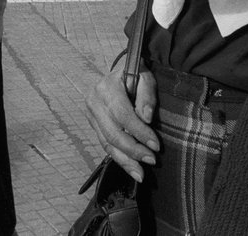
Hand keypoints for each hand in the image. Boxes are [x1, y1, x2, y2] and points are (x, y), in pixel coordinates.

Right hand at [87, 67, 158, 182]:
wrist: (119, 72)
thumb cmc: (135, 73)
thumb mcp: (145, 75)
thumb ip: (147, 94)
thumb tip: (147, 117)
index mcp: (106, 87)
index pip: (123, 114)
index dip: (140, 132)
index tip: (156, 145)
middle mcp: (94, 101)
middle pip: (113, 132)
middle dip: (133, 150)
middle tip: (152, 160)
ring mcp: (91, 114)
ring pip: (107, 143)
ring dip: (125, 160)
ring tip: (141, 174)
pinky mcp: (93, 124)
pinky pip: (105, 145)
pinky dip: (119, 158)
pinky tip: (131, 168)